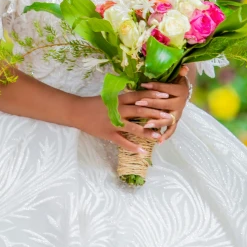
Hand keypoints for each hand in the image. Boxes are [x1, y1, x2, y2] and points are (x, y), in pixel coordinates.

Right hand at [72, 66, 189, 153]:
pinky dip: (132, 147)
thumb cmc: (94, 103)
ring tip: (159, 135)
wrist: (77, 111)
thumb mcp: (110, 97)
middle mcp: (118, 110)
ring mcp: (113, 123)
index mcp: (119, 99)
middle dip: (155, 113)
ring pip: (133, 127)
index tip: (165, 96)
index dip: (152, 96)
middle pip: (139, 110)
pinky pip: (122, 141)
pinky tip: (142, 151)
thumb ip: (124, 98)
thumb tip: (140, 97)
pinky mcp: (109, 134)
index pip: (139, 96)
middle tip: (168, 116)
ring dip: (147, 132)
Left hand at [136, 65, 189, 143]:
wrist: (183, 91)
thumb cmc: (175, 81)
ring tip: (146, 125)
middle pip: (164, 104)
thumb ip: (179, 72)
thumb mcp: (177, 75)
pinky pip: (172, 130)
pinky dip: (166, 135)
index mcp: (181, 91)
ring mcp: (178, 114)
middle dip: (151, 104)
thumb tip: (184, 67)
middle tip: (139, 103)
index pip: (166, 89)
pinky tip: (158, 141)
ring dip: (157, 122)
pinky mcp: (175, 121)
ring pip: (168, 119)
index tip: (143, 85)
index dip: (155, 87)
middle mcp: (181, 104)